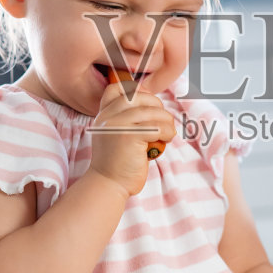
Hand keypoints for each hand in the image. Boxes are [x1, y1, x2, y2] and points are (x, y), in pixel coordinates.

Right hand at [90, 79, 175, 196]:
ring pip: (154, 112)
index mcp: (104, 114)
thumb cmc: (117, 162)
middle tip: (162, 123)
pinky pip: (159, 127)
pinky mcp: (130, 136)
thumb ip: (124, 118)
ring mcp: (118, 124)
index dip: (136, 91)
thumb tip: (151, 104)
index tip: (148, 106)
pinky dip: (168, 133)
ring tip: (166, 134)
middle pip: (141, 97)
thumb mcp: (113, 134)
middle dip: (158, 108)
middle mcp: (109, 116)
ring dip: (167, 123)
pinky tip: (165, 141)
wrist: (108, 184)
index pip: (116, 88)